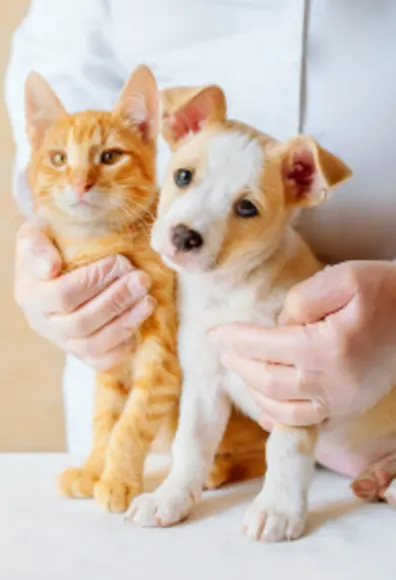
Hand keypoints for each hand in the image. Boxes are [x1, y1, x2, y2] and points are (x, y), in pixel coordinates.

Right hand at [15, 220, 154, 370]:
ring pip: (93, 345)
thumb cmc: (54, 242)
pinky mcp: (81, 353)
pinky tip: (139, 323)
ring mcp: (63, 341)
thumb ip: (36, 246)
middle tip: (142, 279)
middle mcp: (43, 323)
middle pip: (81, 323)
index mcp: (30, 294)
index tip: (120, 260)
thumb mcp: (39, 232)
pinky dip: (123, 347)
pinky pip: (102, 361)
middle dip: (117, 300)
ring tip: (148, 301)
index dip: (94, 280)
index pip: (62, 295)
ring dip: (125, 323)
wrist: (60, 260)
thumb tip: (50, 267)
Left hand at [209, 261, 395, 427]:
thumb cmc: (385, 291)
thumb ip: (301, 299)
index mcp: (329, 348)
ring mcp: (343, 401)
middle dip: (238, 363)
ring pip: (281, 407)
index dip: (235, 339)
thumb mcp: (343, 278)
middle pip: (267, 379)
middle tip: (222, 348)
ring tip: (239, 368)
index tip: (214, 332)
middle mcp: (333, 383)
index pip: (265, 346)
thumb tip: (277, 325)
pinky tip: (263, 410)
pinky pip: (307, 424)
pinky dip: (279, 418)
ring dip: (253, 388)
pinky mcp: (350, 408)